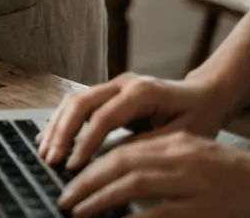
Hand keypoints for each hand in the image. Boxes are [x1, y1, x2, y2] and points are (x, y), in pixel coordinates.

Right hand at [37, 72, 230, 169]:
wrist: (204, 94)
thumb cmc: (198, 116)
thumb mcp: (182, 136)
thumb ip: (146, 144)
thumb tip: (113, 162)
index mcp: (142, 92)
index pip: (103, 118)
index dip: (85, 143)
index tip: (73, 167)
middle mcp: (123, 83)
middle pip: (80, 103)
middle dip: (62, 133)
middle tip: (50, 160)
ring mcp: (114, 84)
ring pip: (74, 100)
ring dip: (57, 126)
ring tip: (45, 152)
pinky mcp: (108, 92)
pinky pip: (79, 103)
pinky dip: (62, 121)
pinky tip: (50, 138)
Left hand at [58, 132, 249, 216]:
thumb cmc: (226, 175)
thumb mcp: (189, 157)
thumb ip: (155, 159)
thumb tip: (112, 172)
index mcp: (174, 144)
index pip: (123, 150)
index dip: (92, 163)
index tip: (69, 176)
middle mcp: (181, 157)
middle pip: (122, 164)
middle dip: (88, 181)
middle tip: (65, 198)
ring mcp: (193, 182)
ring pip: (135, 185)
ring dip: (101, 199)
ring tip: (78, 212)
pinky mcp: (204, 208)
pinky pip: (160, 213)